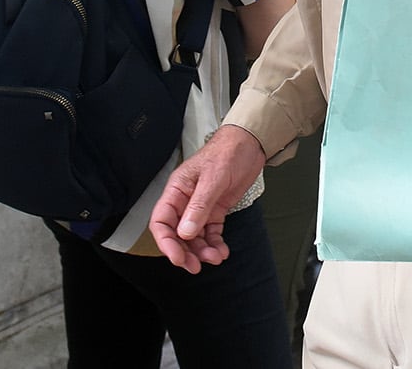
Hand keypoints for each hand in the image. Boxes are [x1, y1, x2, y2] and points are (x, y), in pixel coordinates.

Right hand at [149, 125, 268, 271]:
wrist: (249, 144)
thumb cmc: (227, 152)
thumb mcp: (213, 179)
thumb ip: (199, 206)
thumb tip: (185, 233)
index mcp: (177, 190)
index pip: (162, 220)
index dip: (166, 242)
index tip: (178, 257)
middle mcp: (186, 201)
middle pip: (177, 234)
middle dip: (185, 252)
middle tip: (196, 266)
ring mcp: (201, 207)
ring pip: (195, 237)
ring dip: (202, 251)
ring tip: (216, 258)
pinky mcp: (216, 210)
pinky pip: (211, 233)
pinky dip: (215, 244)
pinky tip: (222, 251)